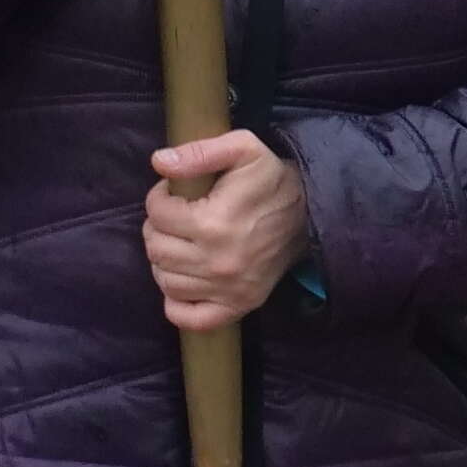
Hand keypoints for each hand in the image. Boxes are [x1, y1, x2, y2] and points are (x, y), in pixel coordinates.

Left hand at [143, 130, 310, 329]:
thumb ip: (200, 152)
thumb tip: (159, 162)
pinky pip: (188, 317)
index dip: (159, 198)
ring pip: (165, 280)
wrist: (310, 215)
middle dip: (158, 228)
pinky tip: (185, 279)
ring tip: (181, 243)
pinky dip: (177, 302)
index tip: (172, 193)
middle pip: (156, 248)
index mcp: (214, 223)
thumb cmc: (271, 179)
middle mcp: (218, 263)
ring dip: (165, 260)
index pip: (158, 213)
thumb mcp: (243, 149)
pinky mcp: (238, 306)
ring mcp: (228, 289)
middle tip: (175, 217)